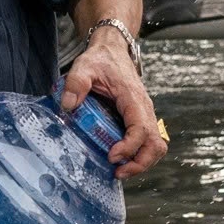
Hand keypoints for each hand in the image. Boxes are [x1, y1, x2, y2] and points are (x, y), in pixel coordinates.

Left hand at [60, 29, 167, 178]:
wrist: (113, 51)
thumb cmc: (101, 59)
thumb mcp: (84, 66)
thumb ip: (76, 83)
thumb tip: (68, 105)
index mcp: (133, 98)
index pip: (141, 129)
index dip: (129, 147)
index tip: (111, 156)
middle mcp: (144, 109)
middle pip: (155, 144)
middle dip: (140, 163)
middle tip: (117, 172)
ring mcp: (145, 115)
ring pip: (156, 146)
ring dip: (141, 162)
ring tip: (119, 170)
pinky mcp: (140, 119)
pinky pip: (148, 142)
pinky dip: (138, 155)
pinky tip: (120, 159)